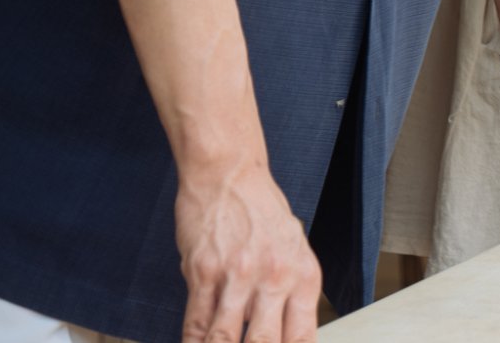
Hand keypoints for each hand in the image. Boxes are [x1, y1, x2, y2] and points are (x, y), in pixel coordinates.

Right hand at [175, 157, 321, 342]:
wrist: (230, 174)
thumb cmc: (262, 211)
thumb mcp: (294, 250)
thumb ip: (290, 294)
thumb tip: (285, 336)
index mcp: (304, 275)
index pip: (301, 338)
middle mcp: (275, 277)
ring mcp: (239, 276)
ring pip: (225, 340)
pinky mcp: (204, 272)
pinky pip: (196, 323)